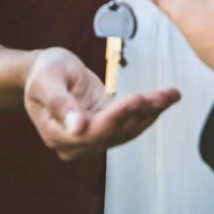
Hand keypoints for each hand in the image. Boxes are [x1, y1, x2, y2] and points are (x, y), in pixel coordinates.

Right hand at [24, 48, 180, 160]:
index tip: (135, 99)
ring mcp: (92, 137)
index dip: (115, 117)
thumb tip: (76, 128)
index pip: (92, 131)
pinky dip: (150, 111)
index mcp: (57, 134)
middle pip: (114, 132)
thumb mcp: (46, 81)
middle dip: (140, 113)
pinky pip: (130, 122)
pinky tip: (166, 98)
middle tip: (161, 96)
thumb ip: (59, 104)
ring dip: (150, 112)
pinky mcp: (106, 126)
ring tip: (170, 95)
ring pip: (127, 129)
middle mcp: (76, 142)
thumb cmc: (43, 72)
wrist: (45, 71)